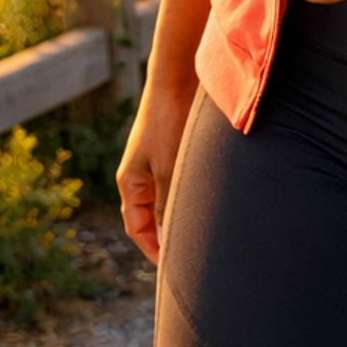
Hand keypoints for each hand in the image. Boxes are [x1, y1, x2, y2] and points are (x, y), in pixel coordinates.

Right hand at [117, 77, 195, 262]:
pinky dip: (194, 195)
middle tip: (194, 255)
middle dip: (171, 236)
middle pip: (154, 217)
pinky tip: (215, 201)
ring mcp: (160, 162)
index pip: (138, 228)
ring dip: (185, 214)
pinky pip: (183, 181)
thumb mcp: (167, 168)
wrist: (178, 78)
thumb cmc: (169, 121)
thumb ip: (166, 203)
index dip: (154, 250)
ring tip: (208, 233)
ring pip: (171, 199)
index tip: (173, 268)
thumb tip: (168, 238)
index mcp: (132, 183)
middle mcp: (143, 175)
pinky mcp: (177, 150)